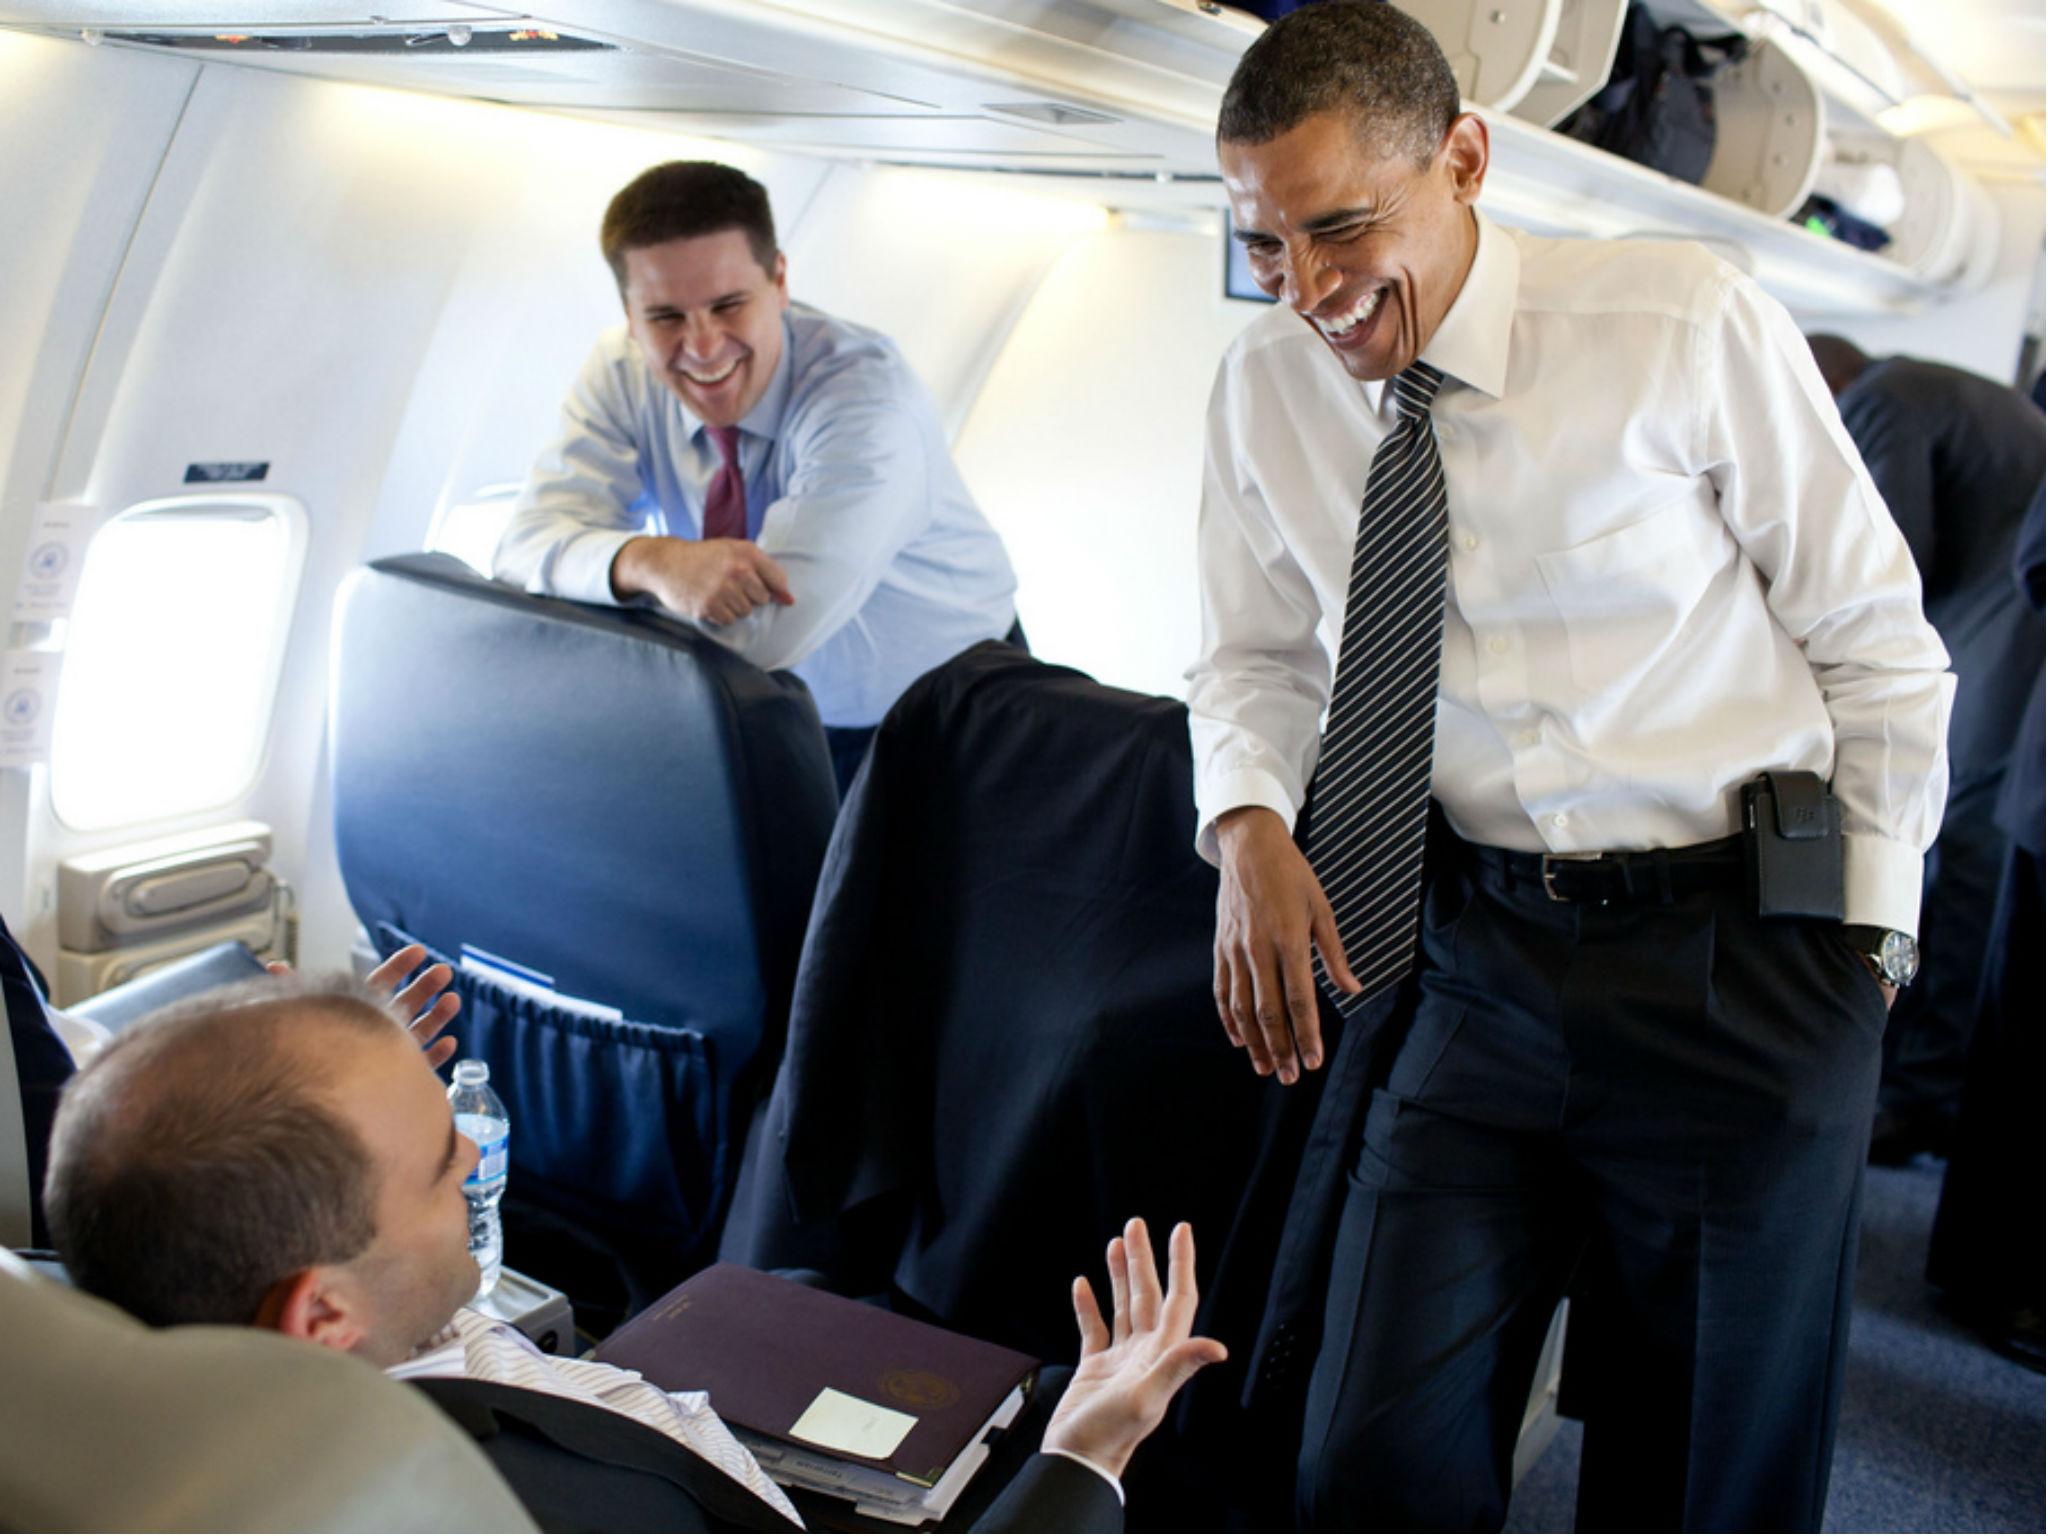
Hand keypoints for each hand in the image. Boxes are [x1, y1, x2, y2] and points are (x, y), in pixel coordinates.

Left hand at [273, 944, 460, 1067]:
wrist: (311, 1105)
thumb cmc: (308, 1052)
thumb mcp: (303, 1017)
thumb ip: (292, 992)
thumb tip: (273, 966)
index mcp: (356, 1011)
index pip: (381, 982)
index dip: (399, 966)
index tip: (418, 950)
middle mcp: (375, 1030)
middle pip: (407, 1003)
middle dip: (426, 986)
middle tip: (443, 970)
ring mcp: (389, 1054)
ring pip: (420, 1032)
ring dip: (438, 1016)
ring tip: (453, 1000)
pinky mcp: (398, 1081)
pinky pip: (423, 1066)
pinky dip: (438, 1054)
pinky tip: (450, 1043)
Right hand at [611, 534, 793, 625]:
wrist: (666, 563)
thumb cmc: (706, 558)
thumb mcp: (734, 551)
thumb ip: (765, 571)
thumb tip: (790, 600)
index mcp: (746, 553)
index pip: (778, 580)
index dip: (778, 590)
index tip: (774, 594)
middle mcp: (737, 570)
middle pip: (762, 599)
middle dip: (750, 597)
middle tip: (731, 586)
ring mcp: (722, 589)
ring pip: (745, 612)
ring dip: (734, 607)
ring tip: (717, 592)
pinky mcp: (708, 606)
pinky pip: (728, 620)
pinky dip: (720, 614)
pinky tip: (709, 600)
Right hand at [1041, 1219, 1225, 1481]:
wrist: (1079, 1461)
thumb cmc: (1112, 1436)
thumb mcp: (1148, 1398)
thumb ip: (1180, 1367)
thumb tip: (1219, 1348)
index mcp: (1162, 1354)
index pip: (1178, 1299)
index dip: (1181, 1263)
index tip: (1180, 1230)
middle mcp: (1145, 1353)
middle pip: (1148, 1295)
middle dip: (1144, 1258)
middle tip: (1137, 1225)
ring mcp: (1120, 1359)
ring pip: (1123, 1306)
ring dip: (1120, 1275)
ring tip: (1115, 1243)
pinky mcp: (1095, 1368)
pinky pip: (1094, 1328)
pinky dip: (1089, 1305)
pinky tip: (1083, 1284)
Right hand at [1213, 807, 1358, 1083]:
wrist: (1249, 847)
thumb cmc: (1293, 876)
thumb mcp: (1322, 909)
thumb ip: (1334, 954)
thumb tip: (1353, 989)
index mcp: (1289, 939)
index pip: (1299, 999)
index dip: (1307, 1034)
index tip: (1314, 1061)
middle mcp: (1259, 949)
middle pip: (1268, 1011)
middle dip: (1281, 1048)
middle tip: (1292, 1077)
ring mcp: (1235, 950)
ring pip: (1241, 1007)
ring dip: (1253, 1042)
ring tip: (1265, 1068)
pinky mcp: (1220, 947)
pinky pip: (1222, 990)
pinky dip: (1228, 1018)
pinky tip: (1237, 1040)